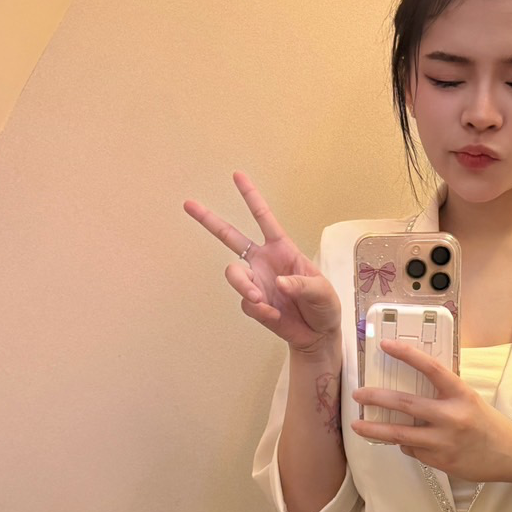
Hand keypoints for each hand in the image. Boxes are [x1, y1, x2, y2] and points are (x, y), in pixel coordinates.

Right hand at [183, 171, 341, 352]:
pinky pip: (246, 304)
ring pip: (234, 275)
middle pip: (230, 237)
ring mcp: (256, 282)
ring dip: (243, 286)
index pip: (264, 219)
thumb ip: (302, 285)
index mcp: (282, 249)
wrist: (318, 335)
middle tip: (188, 204)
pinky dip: (259, 310)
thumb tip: (277, 282)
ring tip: (258, 299)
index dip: (251, 197)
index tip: (237, 176)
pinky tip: (274, 315)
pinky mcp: (253, 304)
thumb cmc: (324, 306)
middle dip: (209, 220)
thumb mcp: (322, 291)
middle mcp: (263, 262)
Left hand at [350, 340, 511, 481]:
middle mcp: (452, 416)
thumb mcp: (468, 401)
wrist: (511, 455)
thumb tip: (407, 396)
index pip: (430, 367)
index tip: (385, 345)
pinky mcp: (441, 461)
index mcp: (461, 394)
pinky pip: (413, 450)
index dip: (406, 354)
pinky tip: (410, 442)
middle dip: (376, 398)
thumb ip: (442, 396)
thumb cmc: (487, 425)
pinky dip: (407, 444)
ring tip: (357, 425)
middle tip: (358, 394)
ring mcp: (445, 441)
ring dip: (375, 429)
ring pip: (400, 434)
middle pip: (405, 403)